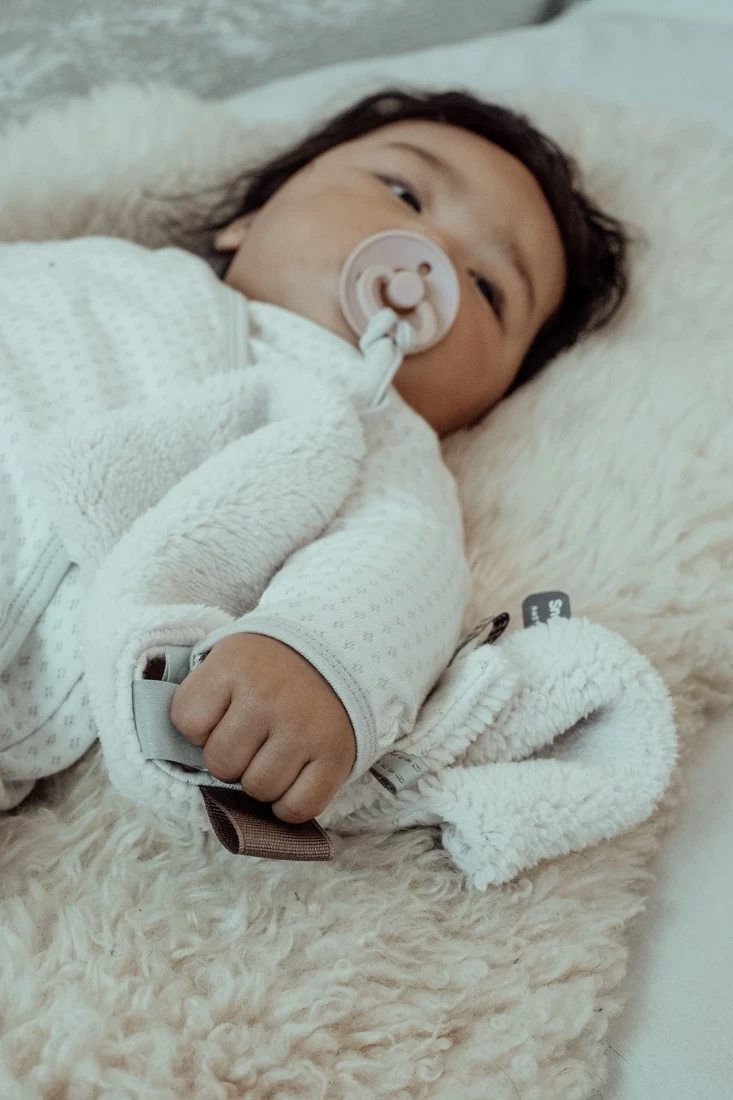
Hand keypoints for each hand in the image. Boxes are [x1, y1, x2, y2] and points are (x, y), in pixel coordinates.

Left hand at [170, 633, 355, 822]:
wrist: (339, 654)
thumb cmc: (271, 668)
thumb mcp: (231, 659)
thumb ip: (204, 698)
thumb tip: (183, 758)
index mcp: (234, 664)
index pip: (187, 722)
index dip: (199, 727)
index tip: (222, 714)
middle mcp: (268, 695)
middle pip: (221, 763)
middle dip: (231, 758)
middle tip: (251, 738)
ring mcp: (304, 728)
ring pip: (258, 789)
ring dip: (260, 780)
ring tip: (273, 753)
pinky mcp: (336, 755)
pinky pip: (298, 808)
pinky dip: (290, 805)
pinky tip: (292, 777)